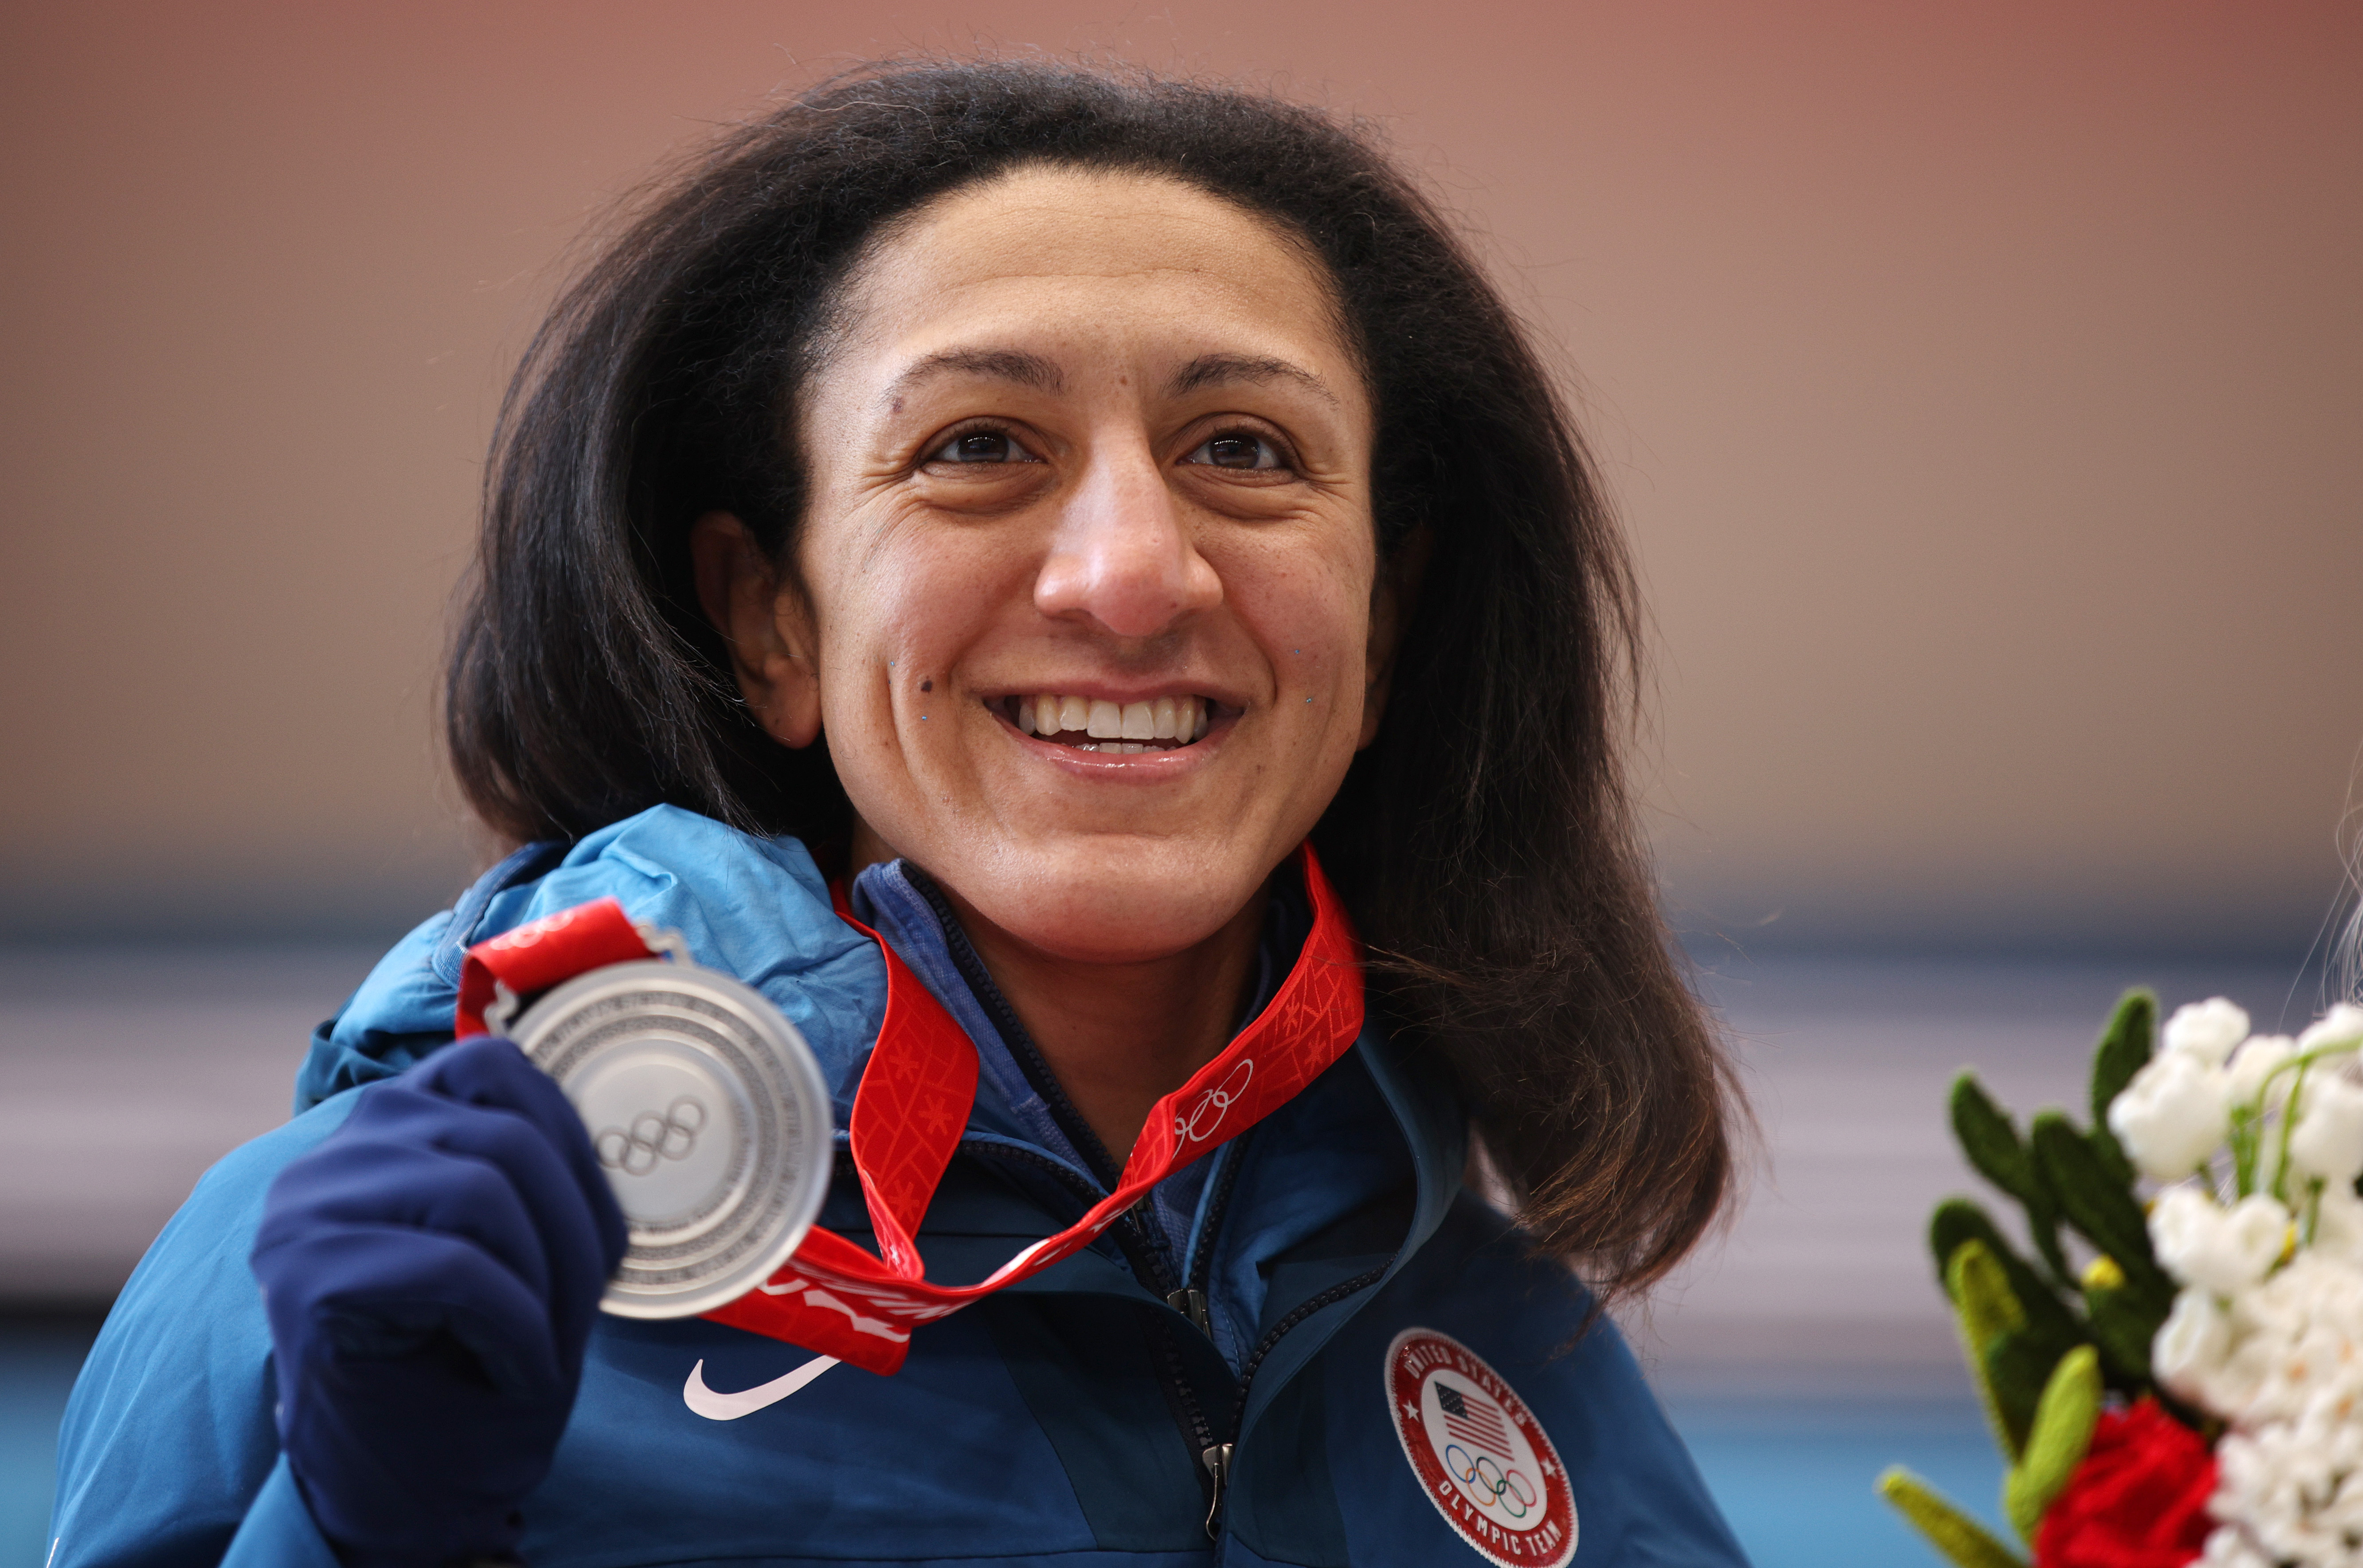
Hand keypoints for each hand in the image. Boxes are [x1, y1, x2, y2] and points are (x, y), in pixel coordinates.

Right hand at [251, 1036, 626, 1565]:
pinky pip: (456, 1269)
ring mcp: (307, 1209)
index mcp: (385, 1123)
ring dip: (546, 1283)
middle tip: (584, 1310)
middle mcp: (333, 1150)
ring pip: (483, 1191)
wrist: (398, 1481)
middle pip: (505, 1137)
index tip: (594, 1227)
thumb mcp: (520, 1237)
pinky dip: (514, 1326)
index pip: (492, 1067)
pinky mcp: (304, 1274)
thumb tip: (599, 1126)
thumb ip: (532, 1162)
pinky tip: (515, 1370)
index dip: (570, 1140)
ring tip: (545, 1345)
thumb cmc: (469, 1357)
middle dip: (577, 1230)